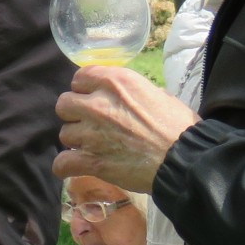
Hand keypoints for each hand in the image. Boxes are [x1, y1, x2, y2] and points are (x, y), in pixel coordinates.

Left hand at [55, 66, 199, 191]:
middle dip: (74, 114)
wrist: (183, 158)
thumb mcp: (158, 94)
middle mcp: (98, 104)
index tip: (92, 99)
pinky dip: (66, 166)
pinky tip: (74, 166)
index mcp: (116, 82)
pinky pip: (61, 162)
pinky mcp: (90, 160)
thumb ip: (132, 91)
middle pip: (64, 104)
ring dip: (76, 140)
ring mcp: (91, 133)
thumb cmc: (178, 125)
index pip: (80, 77)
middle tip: (90, 123)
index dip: (84, 90)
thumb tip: (124, 97)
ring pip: (64, 133)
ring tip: (92, 146)